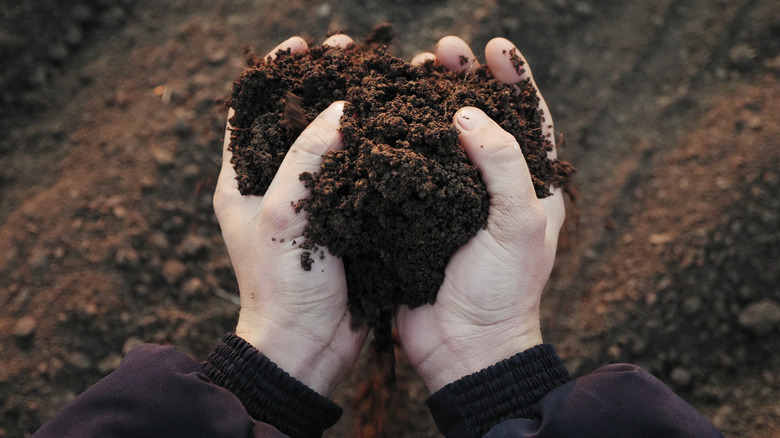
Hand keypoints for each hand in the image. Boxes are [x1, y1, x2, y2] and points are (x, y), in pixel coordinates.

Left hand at [213, 35, 366, 396]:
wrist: (309, 344)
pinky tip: (397, 127)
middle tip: (349, 51)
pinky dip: (372, 148)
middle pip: (296, 119)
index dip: (275, 74)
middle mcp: (274, 186)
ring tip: (378, 78)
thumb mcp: (281, 212)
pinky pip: (356, 173)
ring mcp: (311, 202)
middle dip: (320, 83)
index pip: (252, 112)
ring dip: (351, 110)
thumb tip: (339, 109)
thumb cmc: (281, 283)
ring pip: (330, 143)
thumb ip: (305, 156)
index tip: (300, 44)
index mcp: (241, 180)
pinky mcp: (342, 219)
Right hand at [398, 37, 565, 392]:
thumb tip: (468, 116)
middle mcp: (490, 187)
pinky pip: (407, 171)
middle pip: (479, 119)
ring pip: (439, 139)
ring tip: (409, 71)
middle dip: (463, 81)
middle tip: (443, 50)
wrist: (464, 348)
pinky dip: (395, 143)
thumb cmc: (504, 290)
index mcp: (530, 186)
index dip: (514, 79)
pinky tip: (380, 119)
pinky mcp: (417, 216)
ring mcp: (451, 200)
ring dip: (425, 104)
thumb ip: (502, 165)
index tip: (494, 48)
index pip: (528, 118)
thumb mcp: (519, 225)